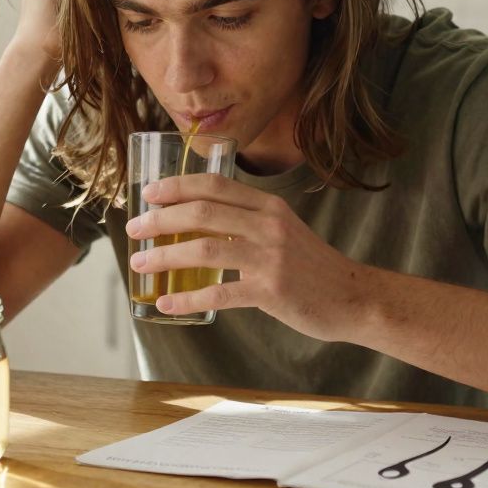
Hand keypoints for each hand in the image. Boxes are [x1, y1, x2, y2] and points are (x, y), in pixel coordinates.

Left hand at [125, 174, 371, 340]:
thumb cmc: (311, 266)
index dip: (177, 186)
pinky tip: (166, 302)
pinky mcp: (271, 290)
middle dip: (161, 219)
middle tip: (134, 229)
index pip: (214, 185)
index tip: (149, 194)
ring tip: (140, 264)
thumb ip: (246, 221)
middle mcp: (268, 225)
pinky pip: (220, 292)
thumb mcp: (282, 230)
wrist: (353, 296)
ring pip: (205, 249)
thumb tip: (196, 221)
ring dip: (165, 256)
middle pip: (202, 212)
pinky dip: (187, 298)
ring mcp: (270, 257)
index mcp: (268, 206)